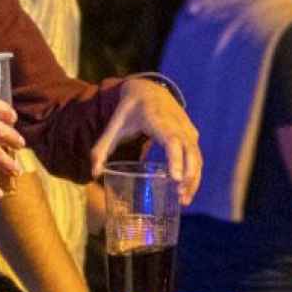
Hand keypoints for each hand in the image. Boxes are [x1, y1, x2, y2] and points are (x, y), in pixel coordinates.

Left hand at [88, 79, 201, 203]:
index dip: (175, 159)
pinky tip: (186, 190)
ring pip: (197, 155)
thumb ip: (102, 148)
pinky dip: (195, 173)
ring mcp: (187, 128)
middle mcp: (176, 124)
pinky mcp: (192, 135)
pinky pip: (197, 155)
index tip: (175, 179)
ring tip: (183, 200)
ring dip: (194, 178)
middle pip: (190, 151)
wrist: (149, 90)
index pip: (171, 140)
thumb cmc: (130, 111)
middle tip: (180, 197)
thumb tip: (94, 174)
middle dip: (189, 175)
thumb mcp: (114, 126)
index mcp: (157, 119)